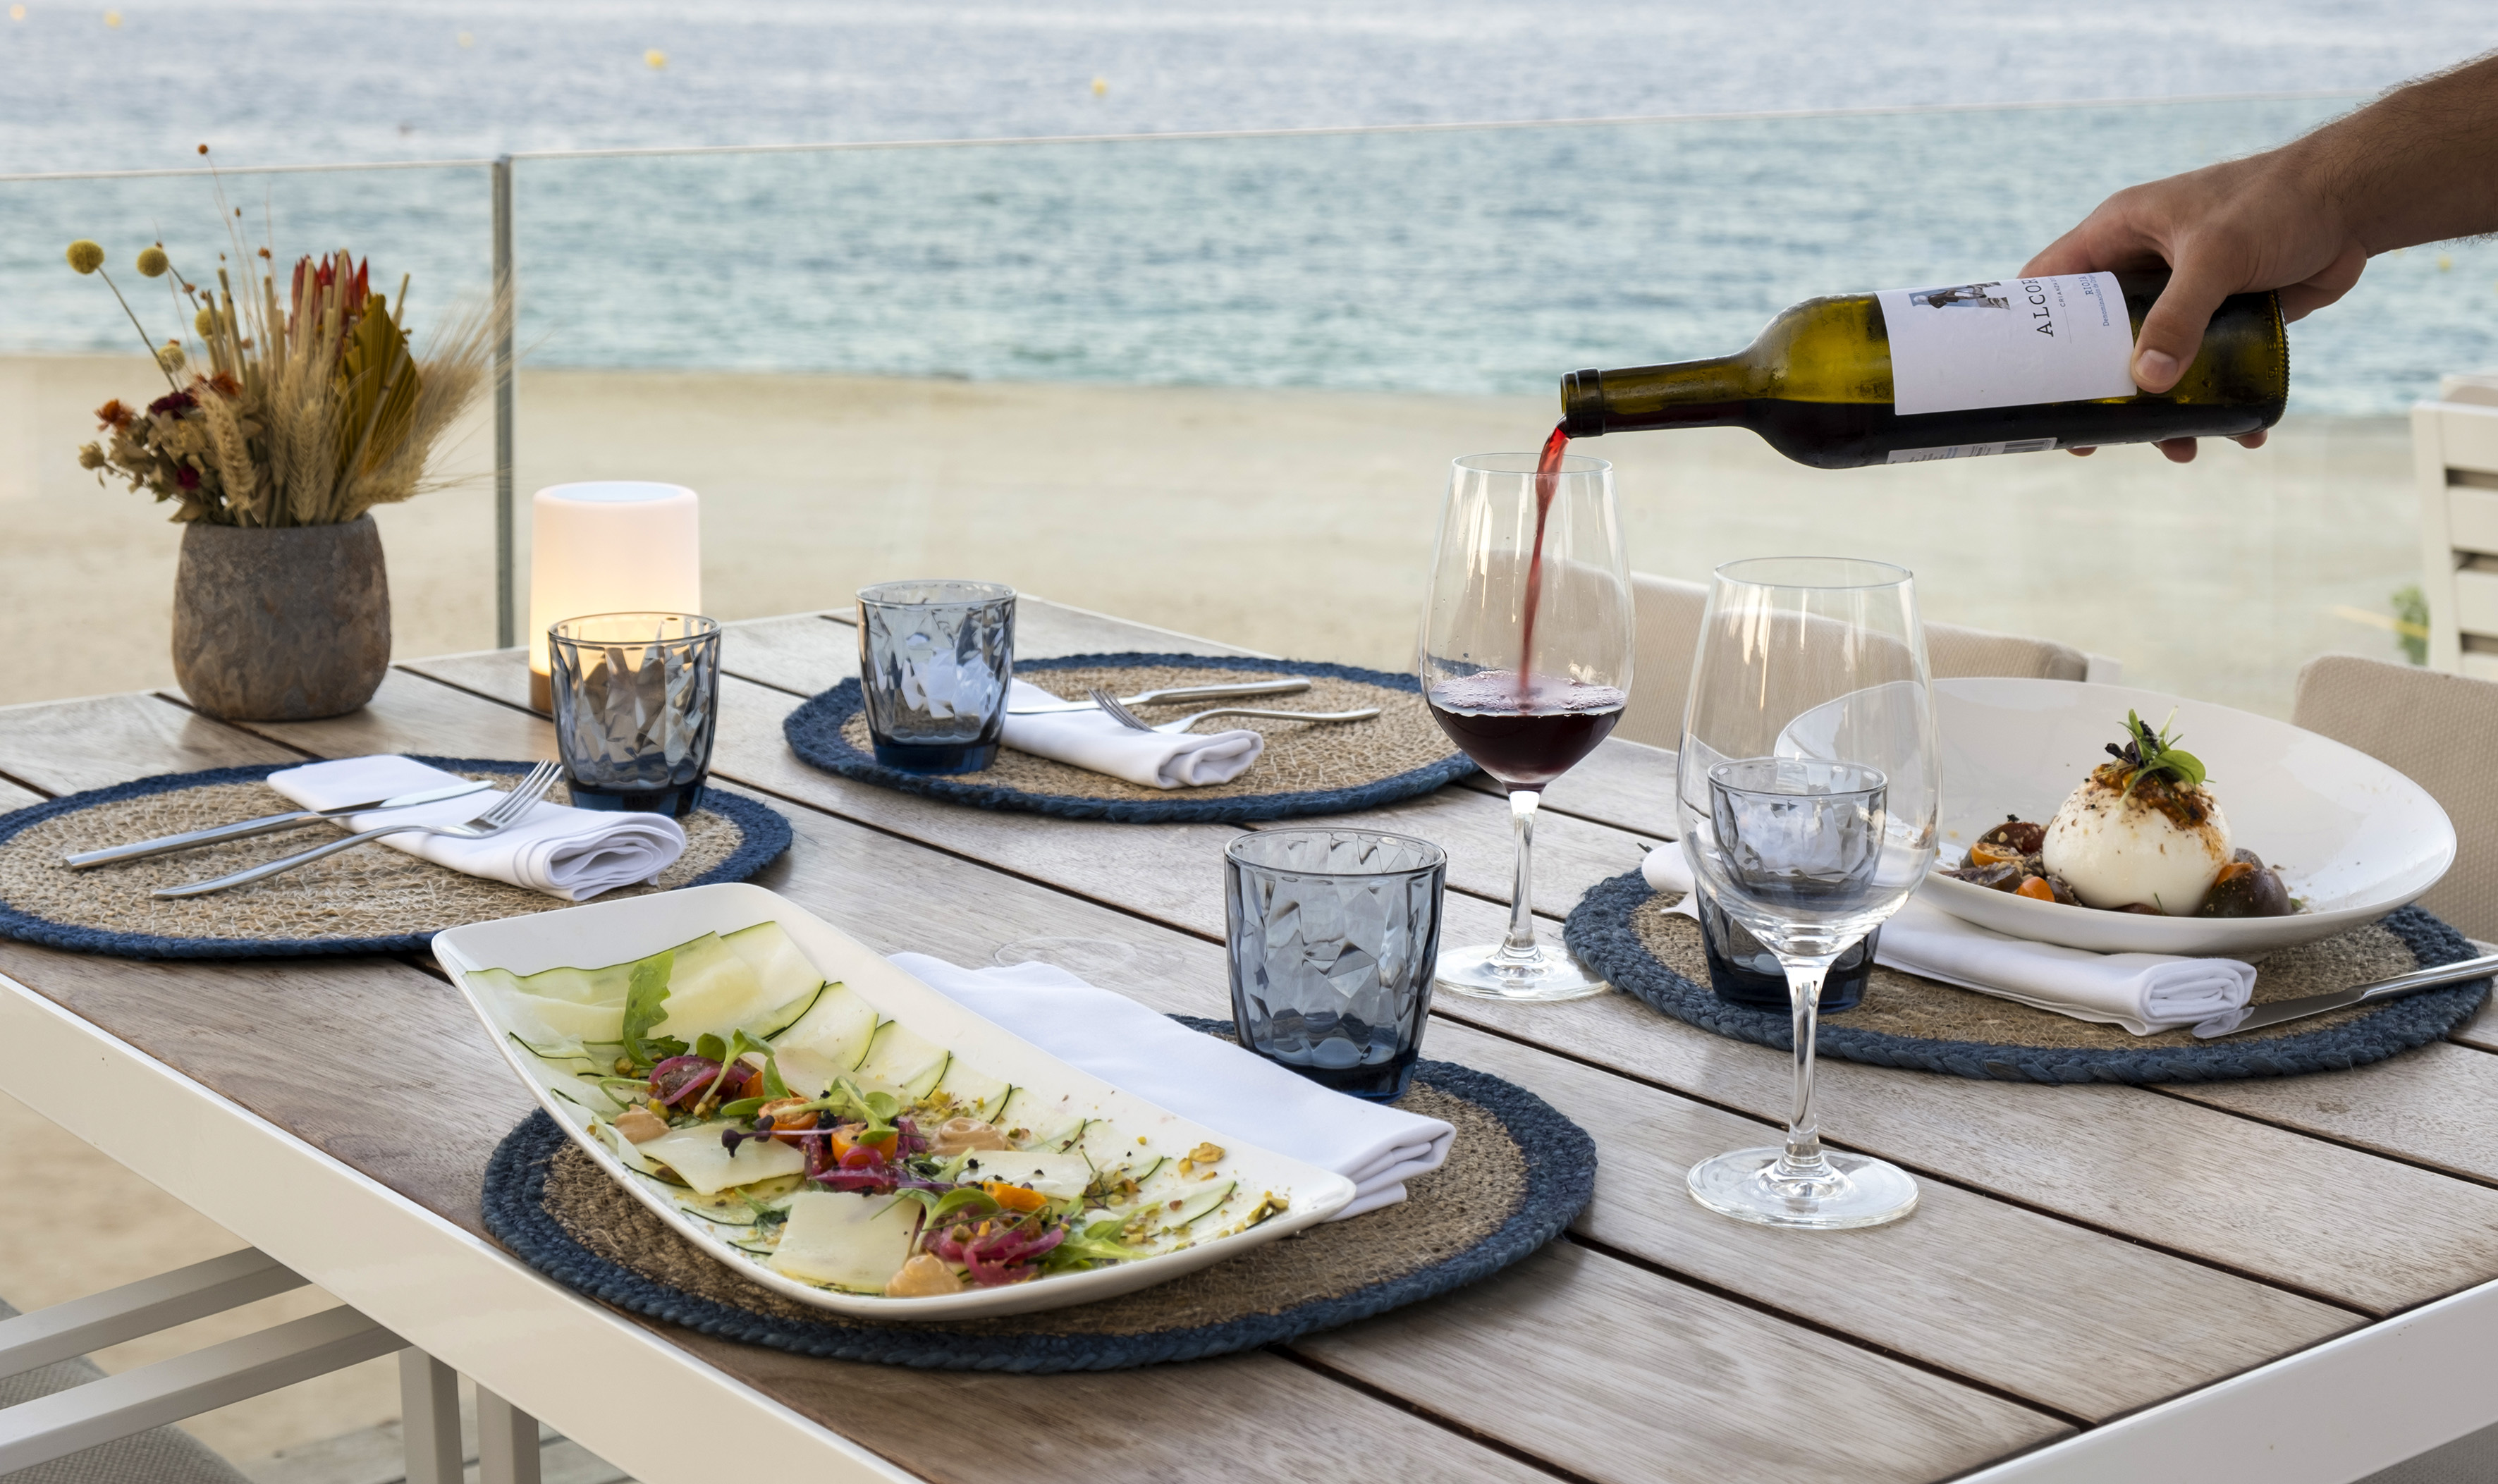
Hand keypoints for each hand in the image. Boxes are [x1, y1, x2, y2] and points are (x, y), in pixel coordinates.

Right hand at [2022, 151, 2366, 462]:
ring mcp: (2182, 295)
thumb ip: (2180, 316)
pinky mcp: (2222, 317)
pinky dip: (2216, 402)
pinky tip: (2238, 430)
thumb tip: (2151, 383)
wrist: (2357, 202)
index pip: (2049, 282)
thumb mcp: (2219, 254)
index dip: (2027, 330)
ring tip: (2181, 448)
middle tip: (2095, 441)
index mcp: (2119, 234)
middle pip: (2097, 338)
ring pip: (2154, 362)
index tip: (2022, 383)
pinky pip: (2204, 369)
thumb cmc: (2278, 201)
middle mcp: (2142, 267)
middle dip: (2102, 392)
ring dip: (2165, 411)